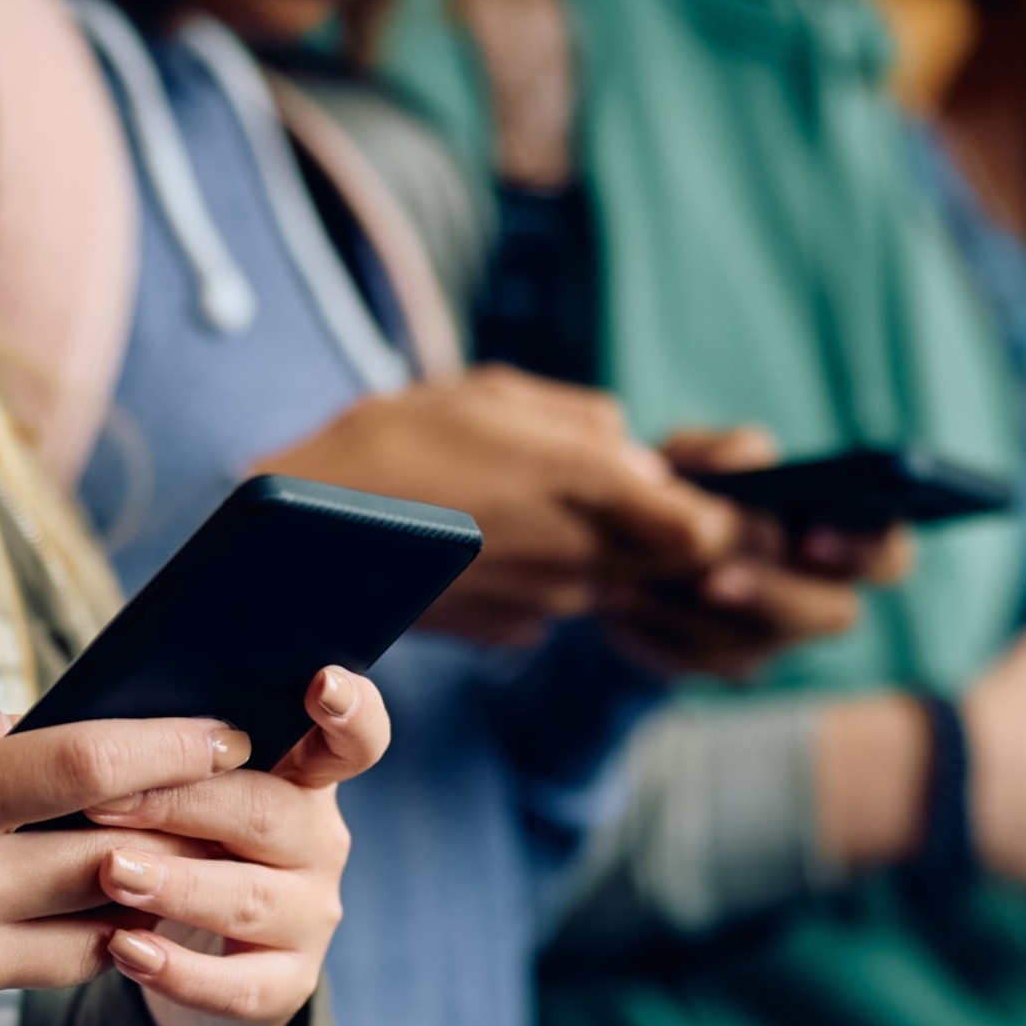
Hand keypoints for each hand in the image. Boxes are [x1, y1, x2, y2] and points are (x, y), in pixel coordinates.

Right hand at [0, 690, 292, 1025]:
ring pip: (97, 936)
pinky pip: (27, 982)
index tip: (231, 733)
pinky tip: (14, 927)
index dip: (172, 746)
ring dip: (134, 902)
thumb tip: (29, 719)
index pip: (85, 766)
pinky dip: (35, 951)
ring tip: (160, 865)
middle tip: (233, 805)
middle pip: (114, 858)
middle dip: (183, 831)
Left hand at [87, 666, 390, 1025]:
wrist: (195, 955)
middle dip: (183, 804)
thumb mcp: (178, 793)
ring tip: (112, 873)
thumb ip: (154, 752)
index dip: (349, 710)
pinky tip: (124, 951)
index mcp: (302, 777)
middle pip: (269, 811)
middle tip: (106, 801)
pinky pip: (238, 984)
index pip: (354, 739)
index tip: (322, 682)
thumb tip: (63, 717)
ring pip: (251, 897)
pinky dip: (179, 971)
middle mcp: (319, 842)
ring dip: (177, 883)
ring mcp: (310, 915)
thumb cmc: (174, 844)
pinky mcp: (287, 983)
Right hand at [259, 367, 736, 647]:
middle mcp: (582, 560)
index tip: (701, 489)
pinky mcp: (509, 630)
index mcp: (590, 488)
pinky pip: (556, 601)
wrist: (306, 538)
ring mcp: (548, 604)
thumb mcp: (499, 395)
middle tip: (595, 483)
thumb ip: (587, 426)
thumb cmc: (396, 442)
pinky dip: (540, 573)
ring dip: (590, 544)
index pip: (709, 529)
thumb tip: (641, 458)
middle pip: (665, 559)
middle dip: (654, 526)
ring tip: (517, 499)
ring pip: (608, 577)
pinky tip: (484, 539)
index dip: (719, 513)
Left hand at [596, 427, 904, 680]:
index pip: (890, 556)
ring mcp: (771, 641)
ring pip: (755, 644)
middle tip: (716, 578)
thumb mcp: (698, 458)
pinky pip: (695, 662)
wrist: (623, 547)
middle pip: (836, 615)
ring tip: (639, 579)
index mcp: (837, 540)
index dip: (865, 550)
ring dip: (695, 613)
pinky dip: (653, 628)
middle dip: (776, 595)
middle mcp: (817, 598)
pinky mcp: (716, 666)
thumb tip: (743, 459)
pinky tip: (620, 597)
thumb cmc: (689, 491)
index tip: (809, 537)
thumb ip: (725, 450)